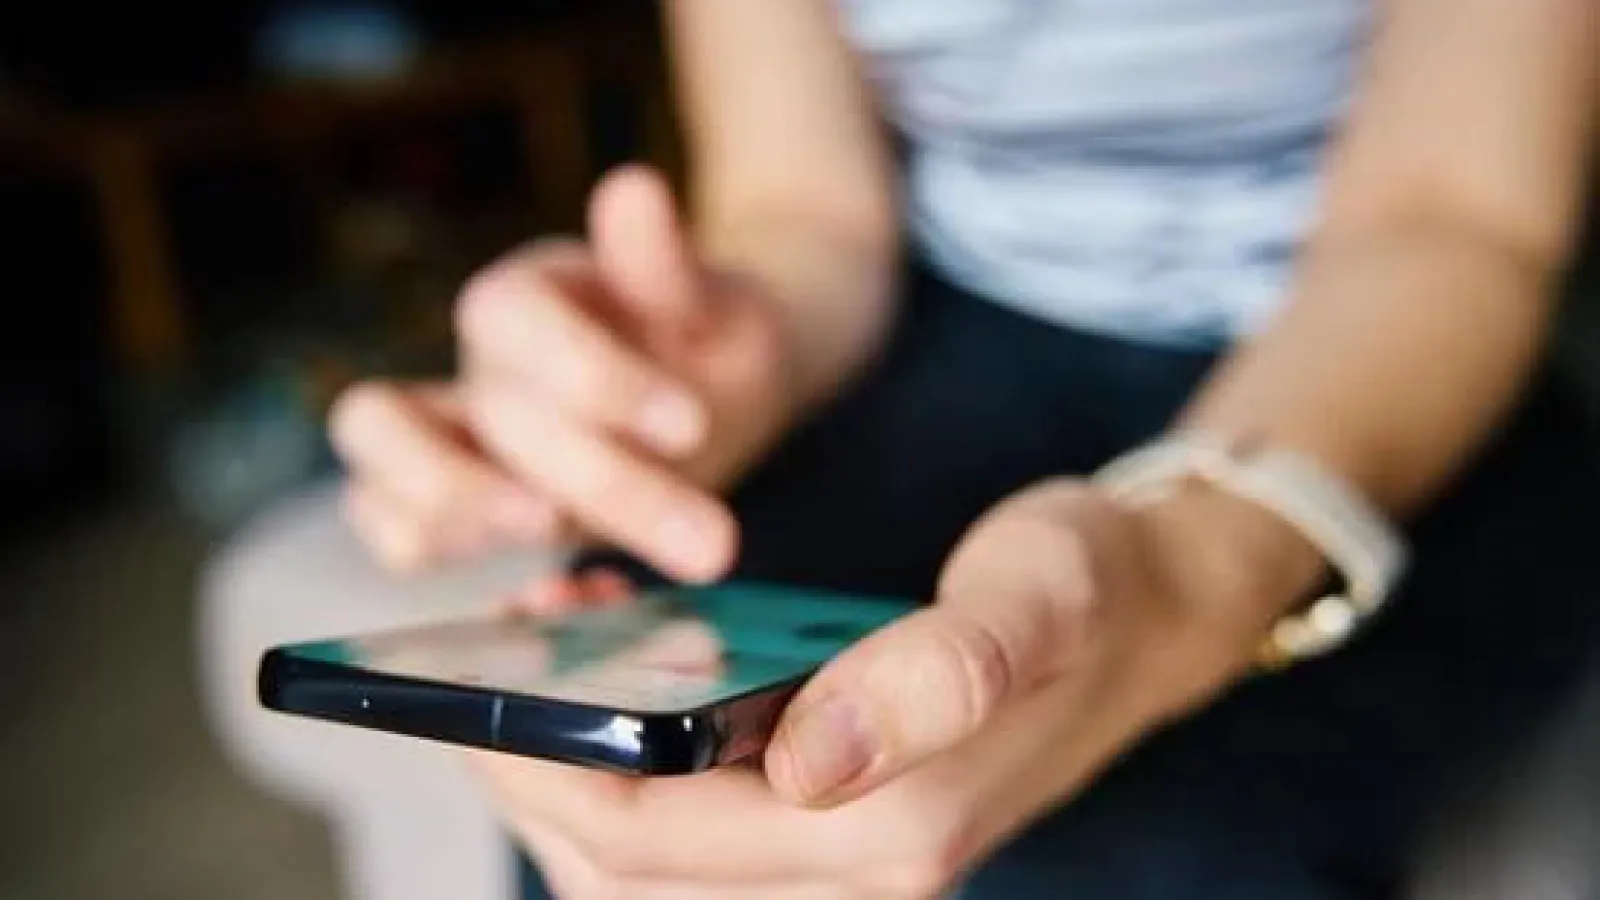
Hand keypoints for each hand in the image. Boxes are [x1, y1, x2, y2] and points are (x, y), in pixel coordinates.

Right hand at [328, 165, 798, 579]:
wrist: (711, 385)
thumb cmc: (705, 337)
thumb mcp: (713, 303)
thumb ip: (665, 266)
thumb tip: (632, 188)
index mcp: (529, 295)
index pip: (511, 316)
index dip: (592, 375)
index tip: (689, 427)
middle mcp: (476, 365)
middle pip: (478, 413)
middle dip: (595, 478)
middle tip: (705, 541)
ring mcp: (453, 440)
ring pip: (376, 464)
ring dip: (462, 512)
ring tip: (566, 544)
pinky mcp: (456, 509)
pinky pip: (391, 529)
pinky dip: (438, 557)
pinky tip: (554, 587)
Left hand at [471, 479, 1318, 898]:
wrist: (1152, 610)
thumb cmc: (1086, 591)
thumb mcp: (1030, 604)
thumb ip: (936, 677)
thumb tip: (809, 757)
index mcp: (888, 833)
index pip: (654, 839)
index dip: (545, 773)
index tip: (474, 690)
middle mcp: (857, 869)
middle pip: (630, 872)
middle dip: (537, 780)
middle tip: (486, 673)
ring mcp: (845, 854)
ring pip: (654, 863)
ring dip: (577, 776)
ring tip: (548, 656)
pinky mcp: (838, 819)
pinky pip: (697, 826)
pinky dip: (634, 768)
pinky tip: (626, 667)